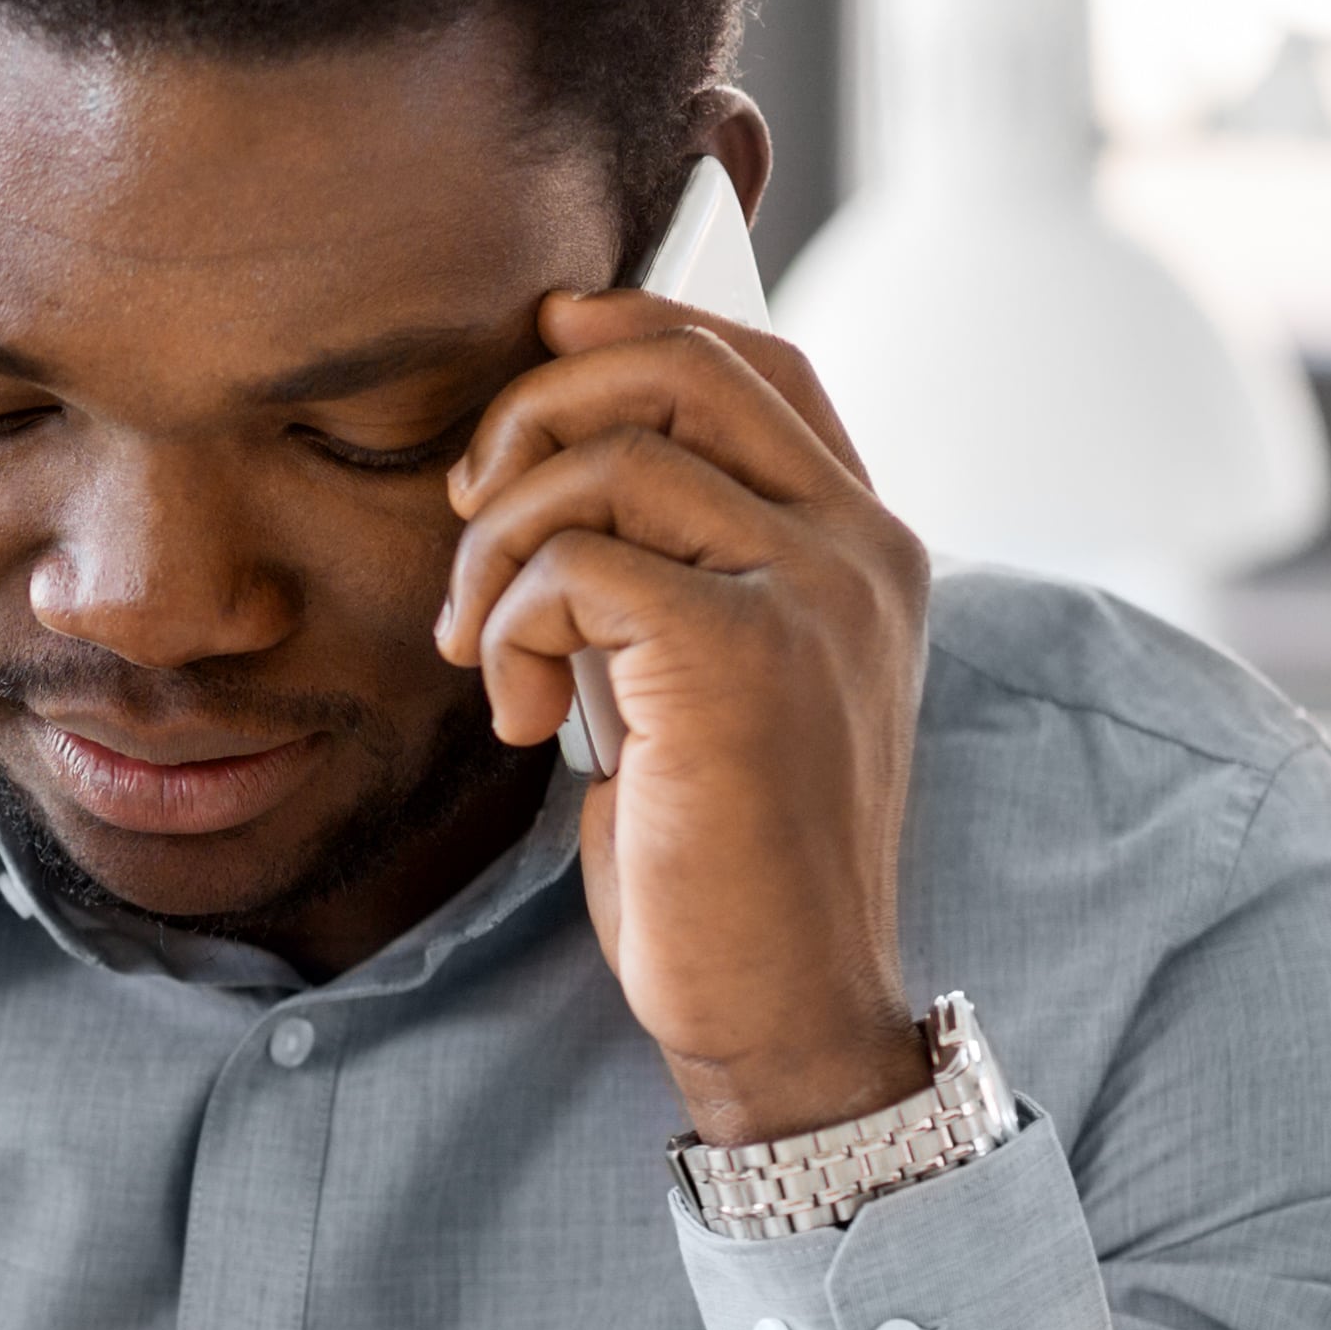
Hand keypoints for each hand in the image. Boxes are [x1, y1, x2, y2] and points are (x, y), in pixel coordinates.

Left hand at [433, 290, 931, 1143]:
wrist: (783, 1005)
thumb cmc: (725, 857)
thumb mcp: (702, 678)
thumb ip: (668, 564)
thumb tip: (549, 456)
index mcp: (863, 543)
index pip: (758, 362)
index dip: (637, 324)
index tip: (540, 342)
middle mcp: (859, 547)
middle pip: (679, 365)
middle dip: (534, 409)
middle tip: (467, 508)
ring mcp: (814, 593)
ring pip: (608, 459)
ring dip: (495, 549)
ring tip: (481, 648)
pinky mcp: (742, 655)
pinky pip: (574, 565)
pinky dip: (509, 629)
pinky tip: (521, 717)